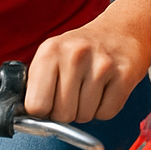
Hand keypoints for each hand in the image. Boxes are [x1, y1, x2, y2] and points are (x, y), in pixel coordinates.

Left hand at [24, 21, 150, 123]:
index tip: (50, 102)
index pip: (36, 106)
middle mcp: (75, 55)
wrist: (123, 29)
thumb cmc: (83, 48)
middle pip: (61, 115)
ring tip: (91, 88)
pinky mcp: (124, 75)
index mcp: (50, 50)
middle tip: (74, 93)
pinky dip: (105, 108)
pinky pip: (107, 113)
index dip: (43, 111)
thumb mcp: (53, 54)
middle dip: (67, 112)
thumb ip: (37, 83)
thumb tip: (26, 119)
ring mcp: (102, 65)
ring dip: (86, 110)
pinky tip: (106, 89)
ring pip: (84, 116)